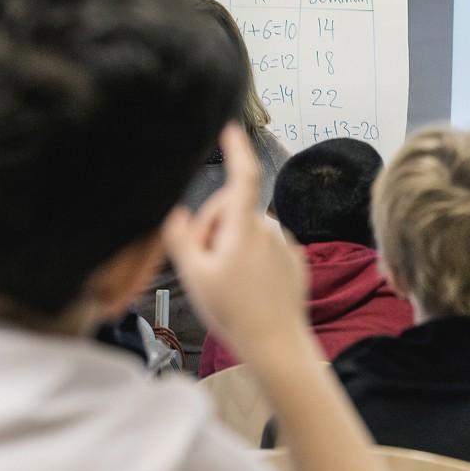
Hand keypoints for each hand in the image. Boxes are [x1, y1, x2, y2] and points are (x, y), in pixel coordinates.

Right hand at [163, 123, 309, 360]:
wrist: (275, 342)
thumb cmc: (233, 311)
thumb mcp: (193, 275)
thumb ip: (181, 237)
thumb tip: (175, 212)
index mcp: (244, 226)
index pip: (242, 175)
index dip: (236, 149)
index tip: (231, 129)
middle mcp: (269, 227)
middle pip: (232, 209)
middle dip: (212, 227)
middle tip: (203, 264)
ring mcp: (284, 243)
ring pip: (246, 229)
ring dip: (230, 244)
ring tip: (224, 281)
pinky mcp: (294, 259)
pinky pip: (264, 247)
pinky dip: (250, 257)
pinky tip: (246, 287)